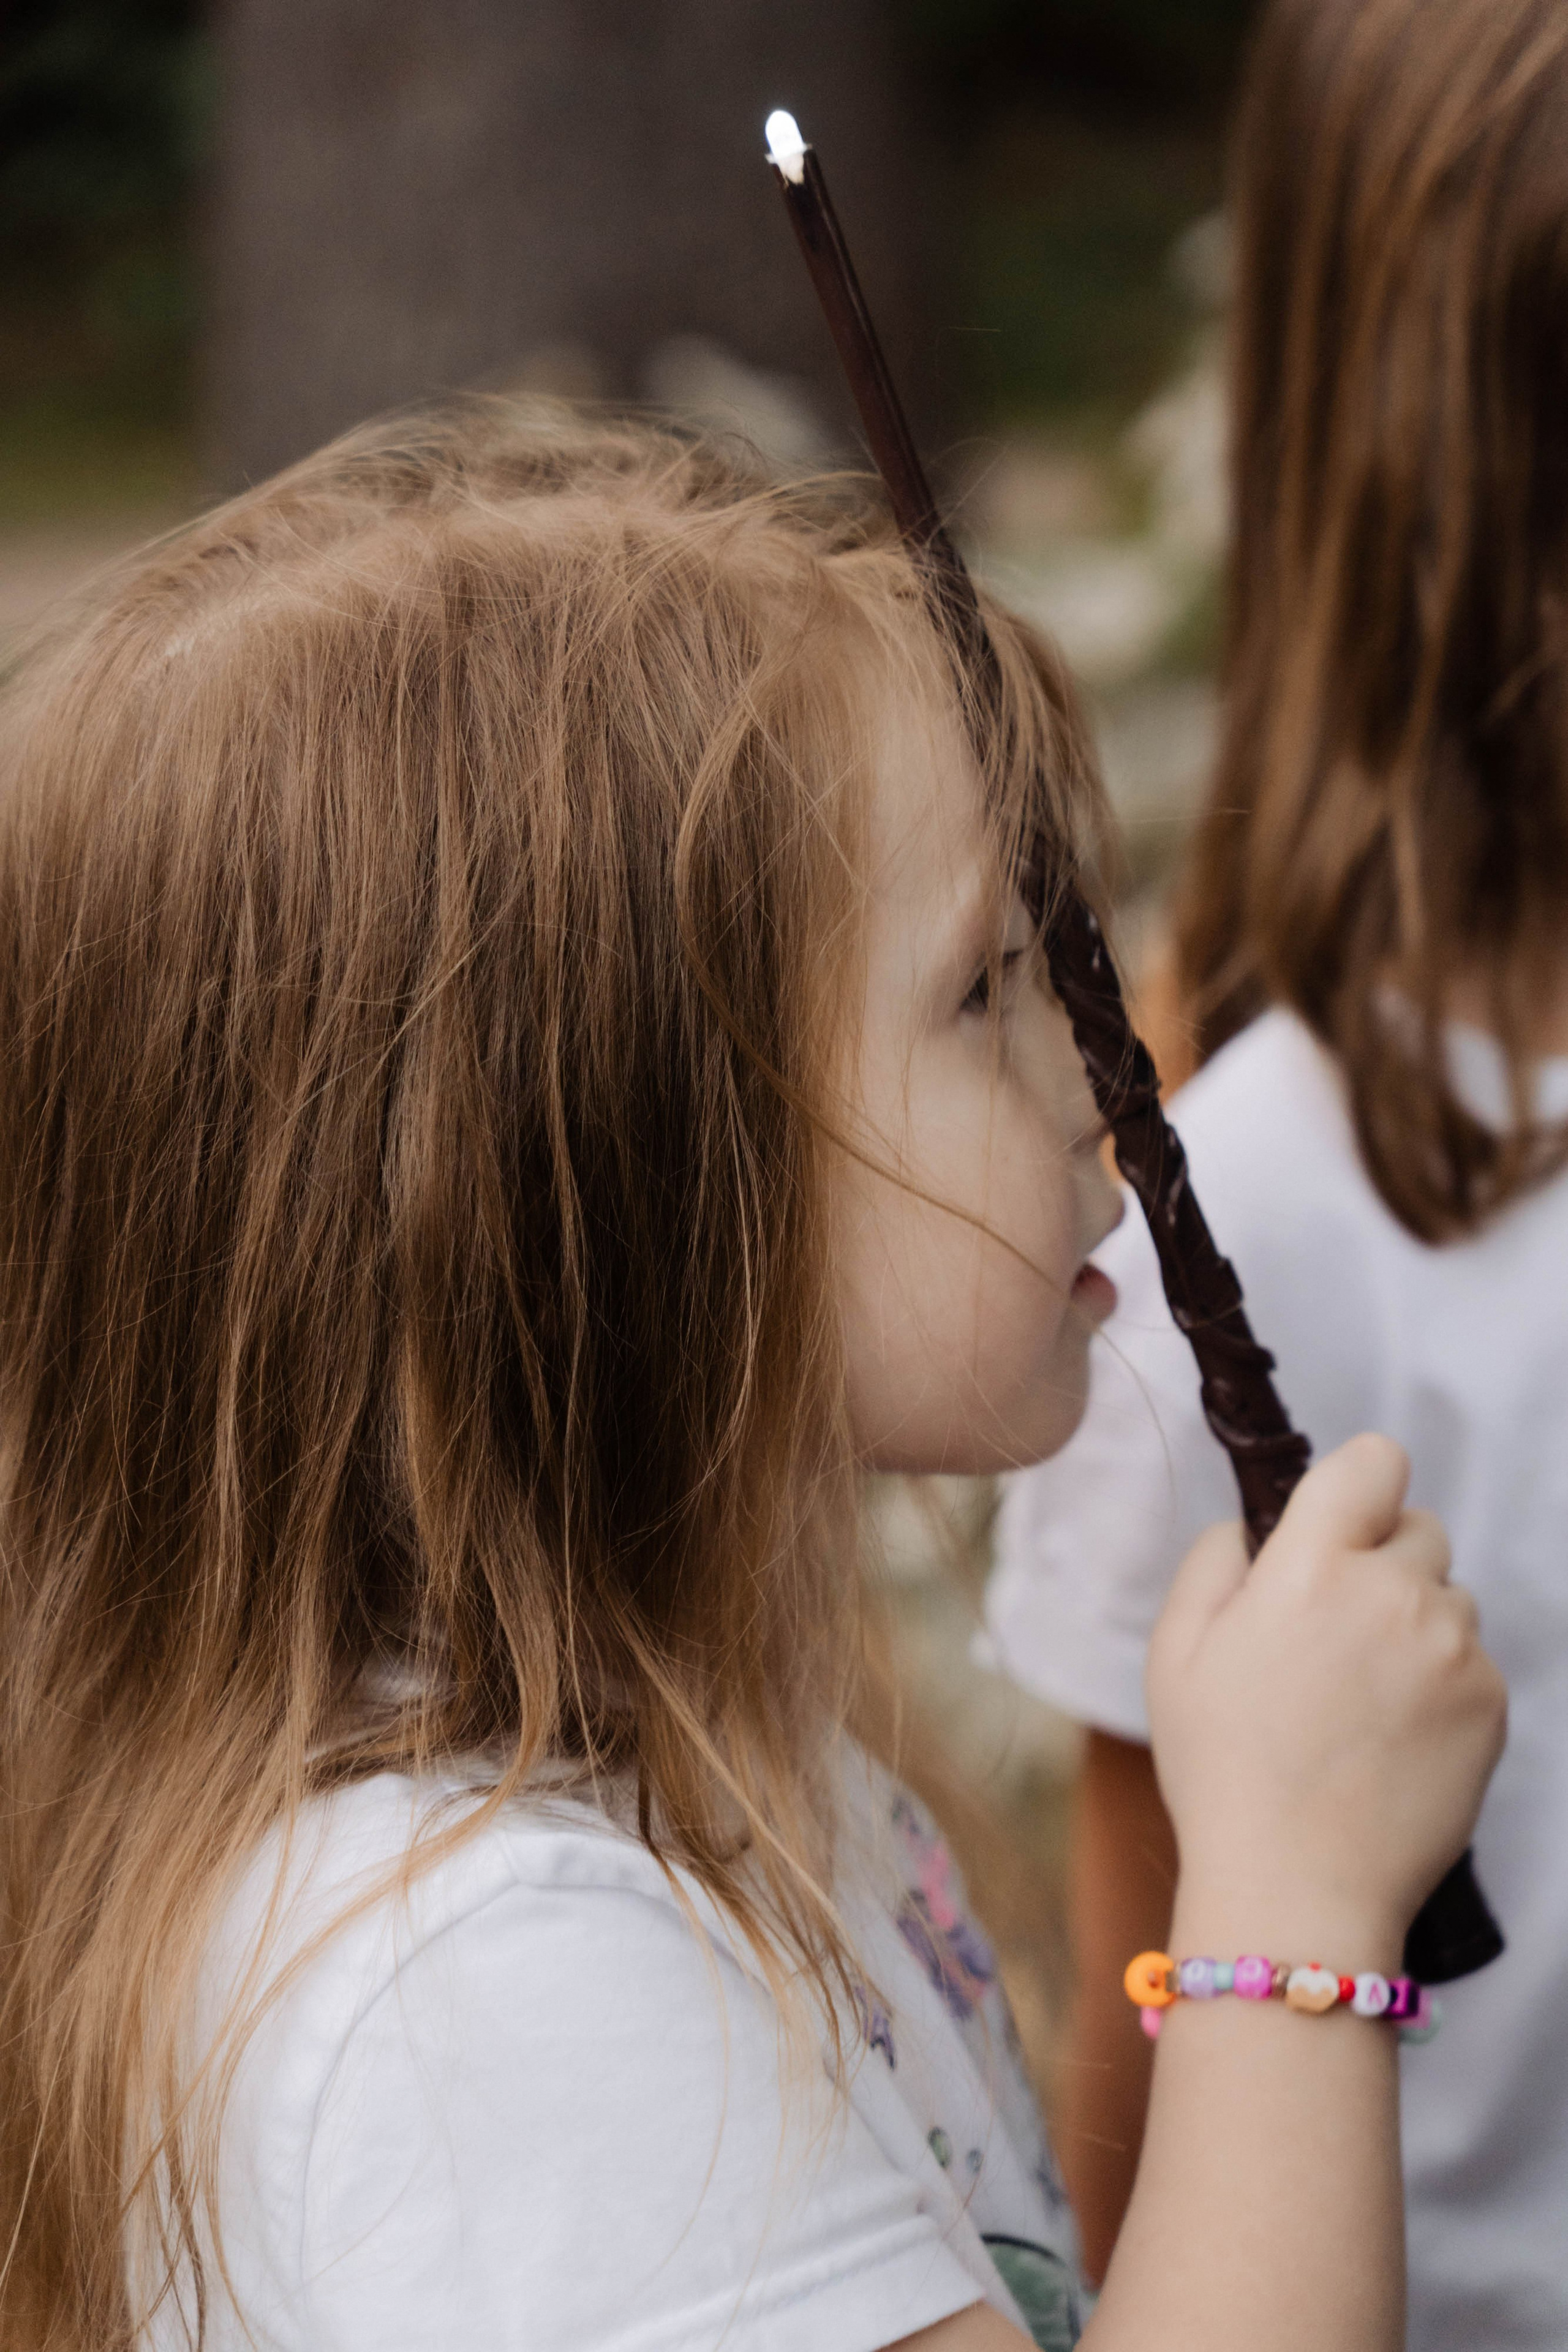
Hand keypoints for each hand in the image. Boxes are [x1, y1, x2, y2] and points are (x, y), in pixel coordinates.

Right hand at [1146, 1434, 1506, 1964]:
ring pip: (1449, 1599)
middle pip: (1419, 1529)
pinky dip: (1441, 1686)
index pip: (1375, 1461)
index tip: (1336, 1530)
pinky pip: (1473, 1663)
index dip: (1356, 1486)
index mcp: (1312, 1566)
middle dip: (1382, 1563)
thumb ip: (1215, 1559)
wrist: (1298, 1890)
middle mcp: (1395, 1593)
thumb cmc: (1224, 1769)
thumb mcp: (1175, 1651)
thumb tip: (1256, 1527)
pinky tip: (1393, 1737)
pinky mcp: (1491, 1706)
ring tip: (1362, 1699)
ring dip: (1415, 1625)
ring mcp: (1454, 1651)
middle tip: (1335, 1635)